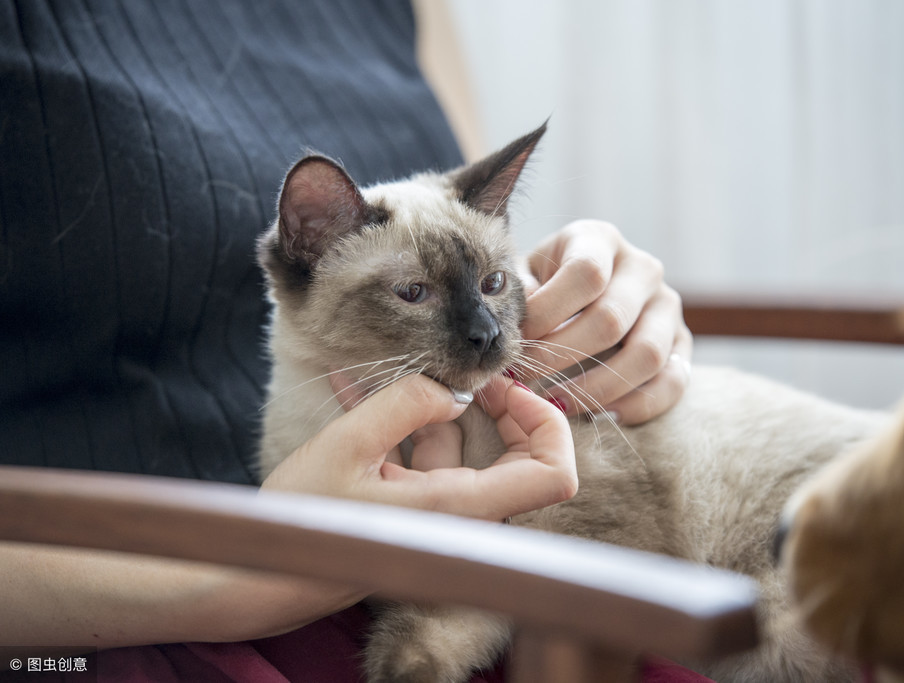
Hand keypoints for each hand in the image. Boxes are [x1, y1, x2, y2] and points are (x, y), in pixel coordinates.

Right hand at [262, 374, 576, 521]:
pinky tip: (355, 387)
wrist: (266, 579)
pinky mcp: (413, 508)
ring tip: (389, 370)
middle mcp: (462, 516)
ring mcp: (439, 514)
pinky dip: (404, 424)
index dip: (546, 423)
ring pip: (466, 452)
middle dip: (501, 407)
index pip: (553, 475)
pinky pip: (426, 458)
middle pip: (523, 460)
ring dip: (434, 406)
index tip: (504, 389)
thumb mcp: (348, 444)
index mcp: (460, 507)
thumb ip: (406, 403)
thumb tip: (454, 392)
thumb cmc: (302, 520)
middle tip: (465, 375)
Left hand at [520, 220, 692, 425]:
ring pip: (646, 354)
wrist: (579, 299)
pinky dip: (638, 405)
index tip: (518, 339)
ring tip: (559, 401)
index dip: (549, 311)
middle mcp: (642, 267)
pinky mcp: (681, 342)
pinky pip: (672, 381)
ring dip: (597, 387)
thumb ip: (521, 295)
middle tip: (528, 377)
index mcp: (600, 240)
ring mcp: (667, 305)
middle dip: (563, 355)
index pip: (586, 273)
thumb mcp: (525, 277)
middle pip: (612, 318)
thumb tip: (518, 324)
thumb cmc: (543, 286)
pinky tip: (602, 413)